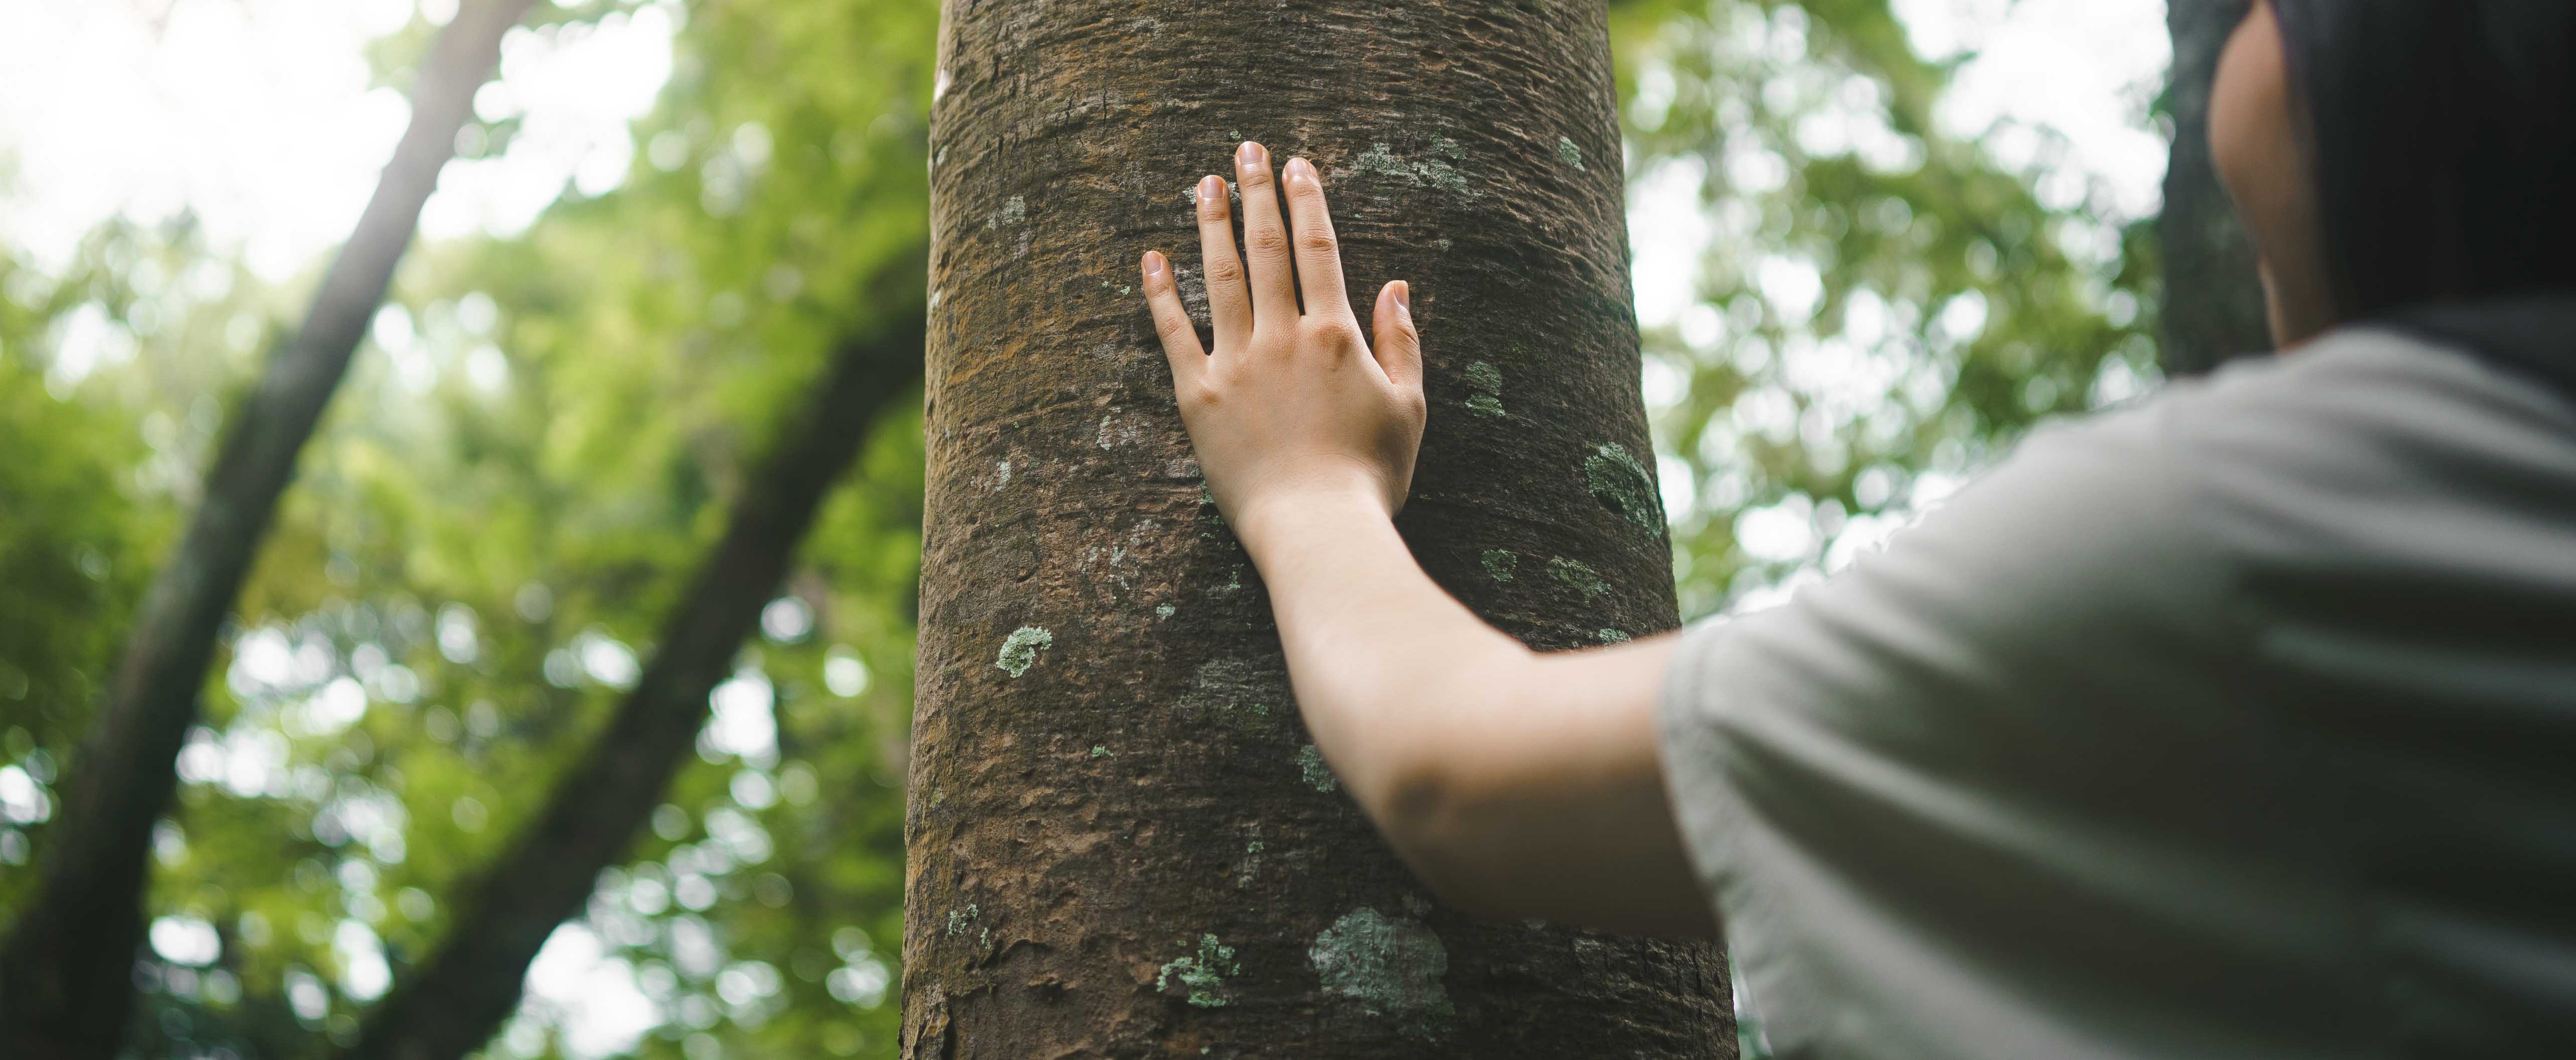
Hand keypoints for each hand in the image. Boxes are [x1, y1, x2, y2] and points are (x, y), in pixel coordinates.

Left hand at [1140, 141, 1426, 543]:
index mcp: (1334, 335)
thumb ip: (1401, 343)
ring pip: (1219, 277)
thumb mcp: (1409, 408)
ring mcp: (1237, 364)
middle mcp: (1283, 337)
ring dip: (1211, 225)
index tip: (1297, 167)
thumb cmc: (1371, 476)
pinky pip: (1174, 333)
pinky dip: (1161, 293)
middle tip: (1245, 151)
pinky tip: (1152, 258)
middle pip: (1265, 249)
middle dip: (1256, 195)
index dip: (1306, 202)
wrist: (1317, 529)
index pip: (1317, 250)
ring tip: (1204, 185)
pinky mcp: (1200, 397)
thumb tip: (1395, 286)